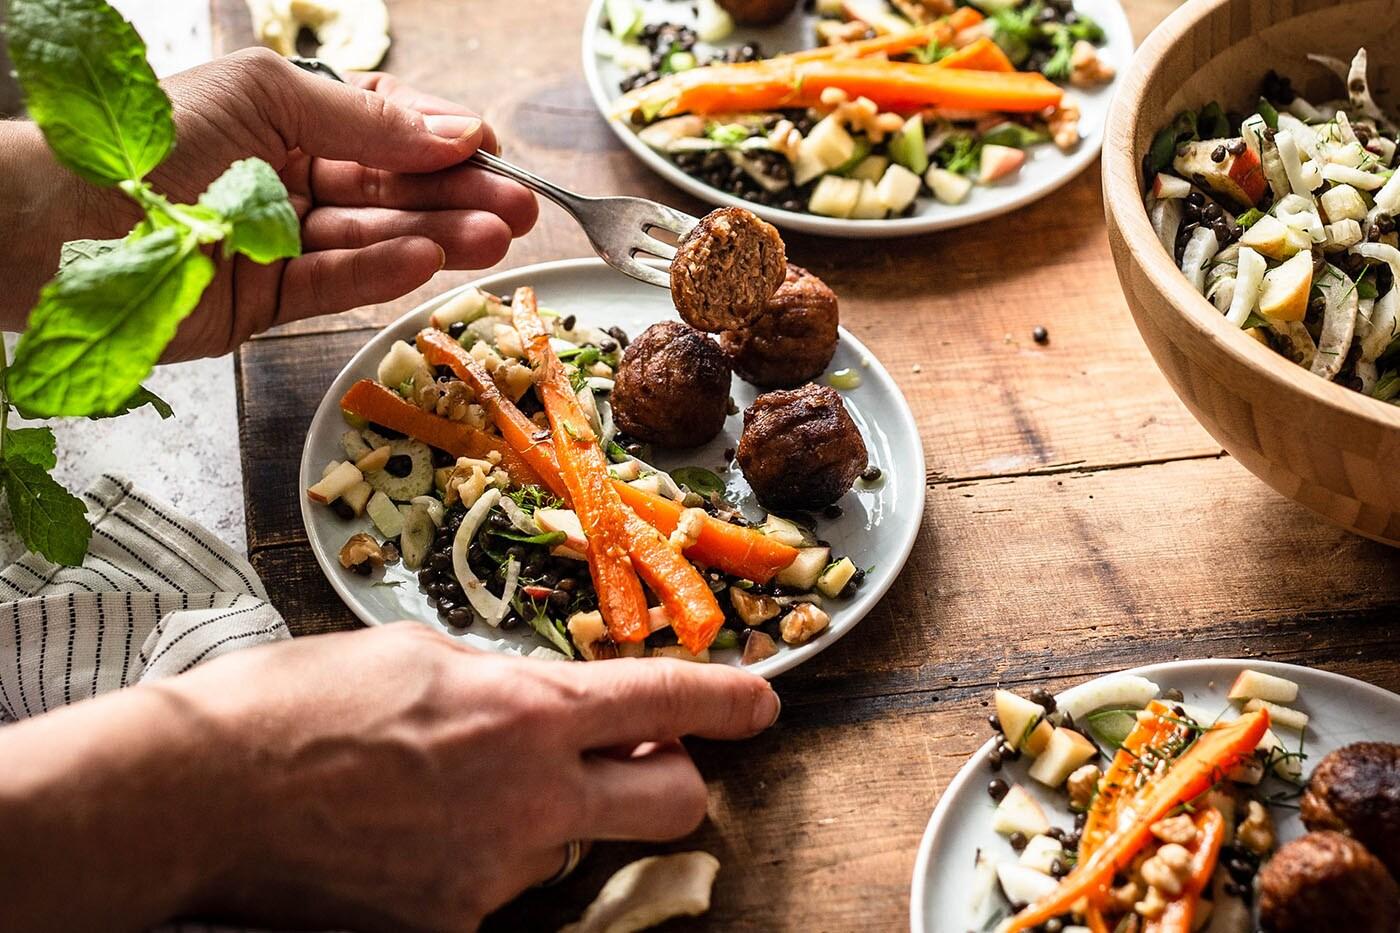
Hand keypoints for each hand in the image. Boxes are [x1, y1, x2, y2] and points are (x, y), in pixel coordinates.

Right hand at [0, 622, 779, 931]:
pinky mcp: (451, 926)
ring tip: (453, 787)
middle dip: (673, 780)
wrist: (198, 797)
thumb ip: (505, 682)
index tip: (761, 702)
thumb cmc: (299, 705)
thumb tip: (555, 702)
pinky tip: (416, 829)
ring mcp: (494, 877)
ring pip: (574, 845)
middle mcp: (530, 802)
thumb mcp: (417, 656)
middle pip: (673, 804)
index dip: (729, 700)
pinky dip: (483, 856)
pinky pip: (503, 887)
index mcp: (526, 713)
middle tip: (631, 761)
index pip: (665, 704)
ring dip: (550, 815)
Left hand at [15, 48, 537, 359]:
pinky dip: (383, 272)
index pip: (385, 132)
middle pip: (394, 191)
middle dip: (459, 196)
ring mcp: (282, 245)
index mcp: (287, 120)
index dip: (441, 141)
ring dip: (439, 237)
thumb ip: (365, 121)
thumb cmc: (157, 142)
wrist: (65, 224)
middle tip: (523, 206)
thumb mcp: (268, 99)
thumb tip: (455, 129)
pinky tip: (431, 261)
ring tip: (499, 235)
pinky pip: (337, 283)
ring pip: (376, 240)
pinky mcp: (269, 303)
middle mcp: (290, 181)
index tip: (491, 150)